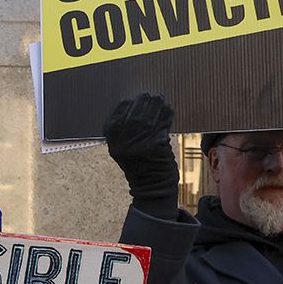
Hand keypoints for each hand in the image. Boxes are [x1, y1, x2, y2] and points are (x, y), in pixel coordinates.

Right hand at [103, 92, 179, 218]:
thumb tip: (134, 106)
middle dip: (142, 102)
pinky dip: (166, 115)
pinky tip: (169, 109)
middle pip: (133, 115)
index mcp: (113, 144)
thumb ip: (124, 134)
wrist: (152, 189)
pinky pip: (162, 125)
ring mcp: (140, 145)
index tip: (131, 99)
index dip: (124, 106)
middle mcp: (124, 144)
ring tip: (160, 98)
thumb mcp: (123, 152)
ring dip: (156, 106)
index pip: (115, 119)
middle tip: (149, 94)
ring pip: (148, 118)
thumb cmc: (139, 167)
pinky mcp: (156, 146)